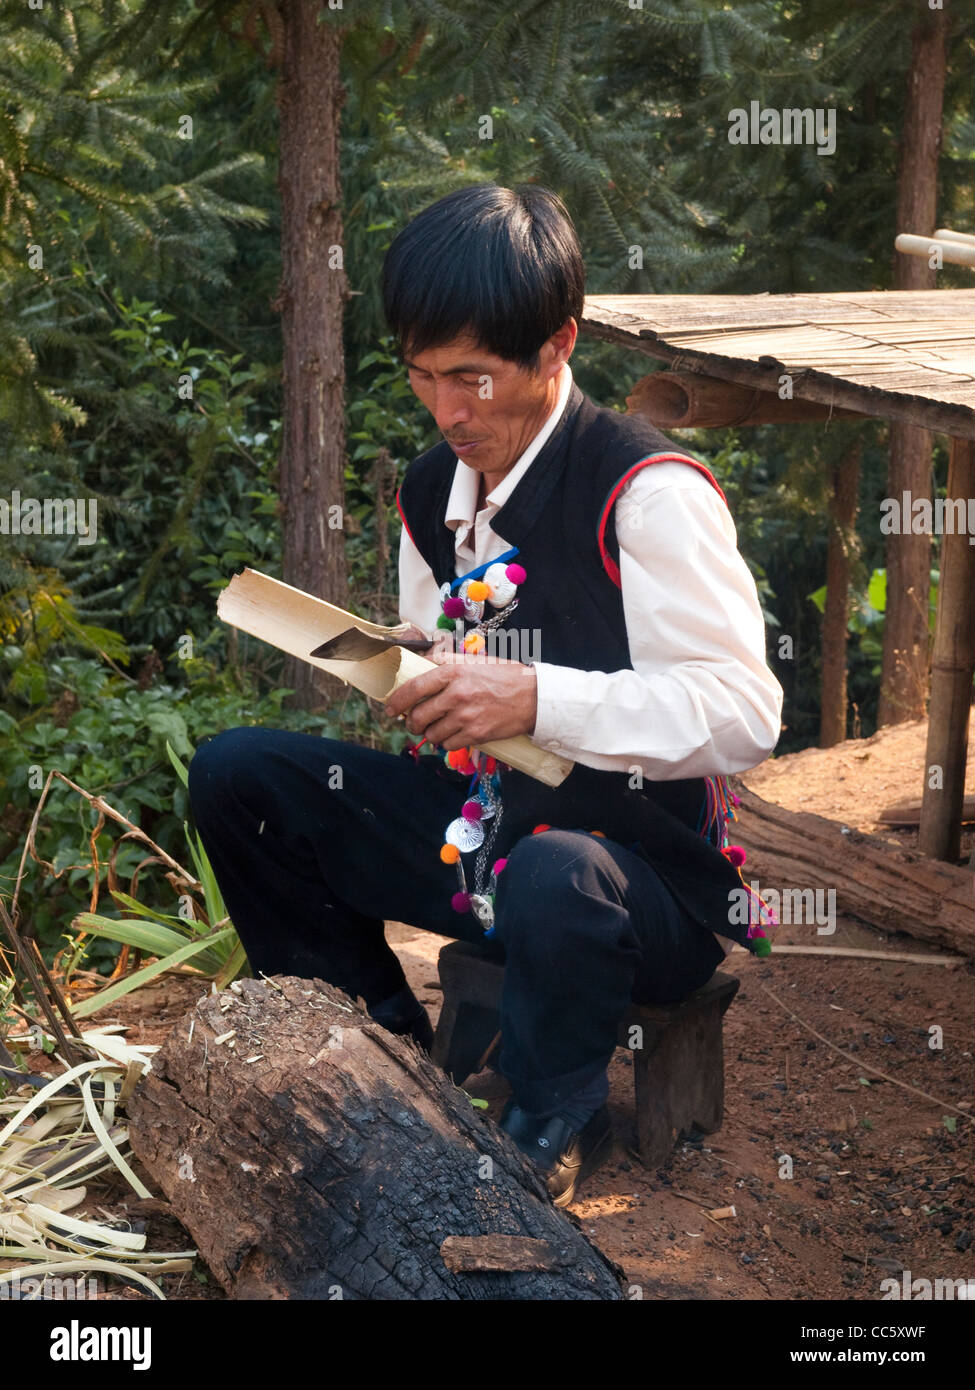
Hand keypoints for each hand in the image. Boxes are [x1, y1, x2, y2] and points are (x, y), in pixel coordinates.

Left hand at [384, 652, 537, 748]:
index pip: (413, 688)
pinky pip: (449, 745)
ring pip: (432, 734)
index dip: (396, 701)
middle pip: (418, 716)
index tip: (390, 709)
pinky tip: (452, 735)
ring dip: (430, 734)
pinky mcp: (476, 734)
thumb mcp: (474, 661)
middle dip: (411, 722)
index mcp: (453, 672)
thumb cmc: (504, 677)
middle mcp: (456, 694)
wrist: (533, 697)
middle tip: (413, 723)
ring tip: (436, 729)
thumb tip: (420, 663)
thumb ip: (446, 661)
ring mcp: (465, 716)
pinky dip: (447, 743)